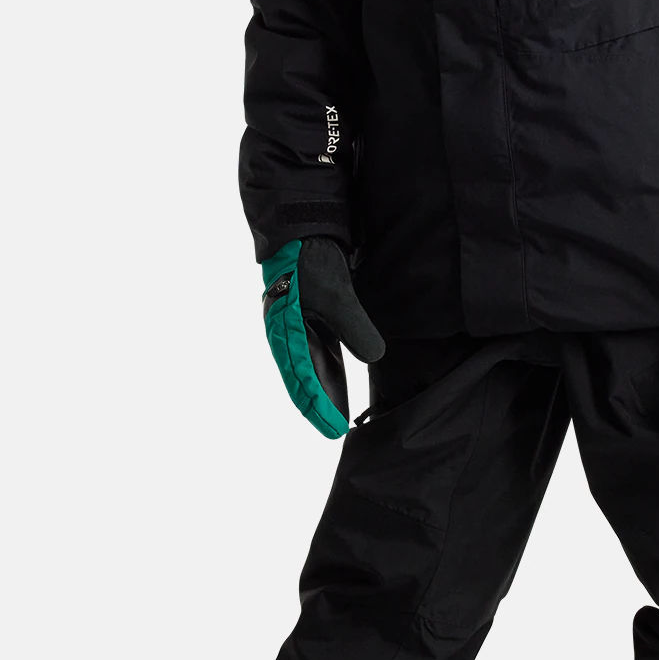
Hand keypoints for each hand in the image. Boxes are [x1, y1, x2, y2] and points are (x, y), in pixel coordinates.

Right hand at [259, 235, 386, 438]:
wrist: (304, 227)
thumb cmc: (312, 260)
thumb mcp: (336, 293)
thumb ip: (354, 326)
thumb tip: (373, 357)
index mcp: (285, 330)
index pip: (302, 376)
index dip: (318, 404)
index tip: (332, 427)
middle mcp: (288, 332)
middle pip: (303, 377)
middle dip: (318, 405)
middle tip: (334, 431)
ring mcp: (299, 325)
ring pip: (312, 366)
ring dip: (324, 390)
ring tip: (338, 416)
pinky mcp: (312, 316)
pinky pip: (320, 350)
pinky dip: (329, 370)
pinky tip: (339, 384)